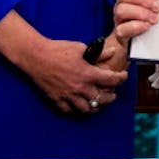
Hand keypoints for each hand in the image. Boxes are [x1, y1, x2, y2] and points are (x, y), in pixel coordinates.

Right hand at [0, 11, 128, 114]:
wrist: (35, 56)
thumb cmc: (57, 50)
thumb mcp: (80, 48)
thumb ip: (99, 53)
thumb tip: (112, 51)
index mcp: (87, 74)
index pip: (111, 80)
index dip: (121, 78)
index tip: (123, 76)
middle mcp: (79, 88)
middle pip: (101, 100)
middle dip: (110, 97)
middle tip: (112, 94)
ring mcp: (68, 96)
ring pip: (86, 109)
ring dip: (95, 107)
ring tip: (97, 103)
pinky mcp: (56, 99)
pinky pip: (69, 111)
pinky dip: (76, 110)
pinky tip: (79, 106)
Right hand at [113, 0, 158, 45]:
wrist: (142, 43)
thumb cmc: (153, 16)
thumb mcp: (156, 3)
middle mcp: (122, 4)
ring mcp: (120, 19)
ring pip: (121, 10)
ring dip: (141, 13)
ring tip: (155, 19)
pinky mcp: (121, 34)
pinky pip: (122, 29)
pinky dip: (135, 27)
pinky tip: (147, 26)